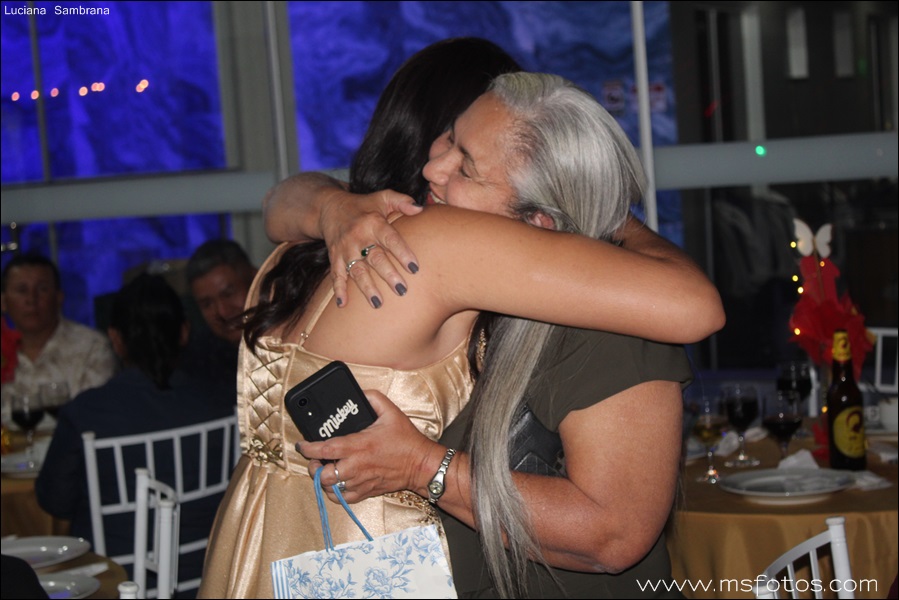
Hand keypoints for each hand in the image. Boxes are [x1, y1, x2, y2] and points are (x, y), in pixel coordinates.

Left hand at [297, 390, 442, 503]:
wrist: (420, 464)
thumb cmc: (405, 439)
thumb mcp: (391, 411)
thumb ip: (372, 398)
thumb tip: (358, 392)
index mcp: (359, 445)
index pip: (325, 450)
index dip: (308, 448)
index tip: (302, 444)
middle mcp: (356, 466)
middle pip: (323, 475)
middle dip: (313, 467)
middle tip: (315, 458)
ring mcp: (360, 481)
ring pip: (330, 488)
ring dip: (323, 480)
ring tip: (325, 469)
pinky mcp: (365, 492)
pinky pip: (342, 499)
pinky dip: (335, 492)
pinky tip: (337, 482)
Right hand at [319, 189, 422, 308]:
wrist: (330, 208)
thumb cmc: (365, 205)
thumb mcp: (383, 197)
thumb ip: (402, 201)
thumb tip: (420, 209)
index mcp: (373, 222)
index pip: (390, 238)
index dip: (402, 252)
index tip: (414, 267)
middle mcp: (358, 237)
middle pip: (375, 258)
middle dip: (388, 275)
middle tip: (402, 290)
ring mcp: (345, 249)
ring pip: (357, 270)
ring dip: (366, 287)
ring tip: (377, 303)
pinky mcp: (334, 257)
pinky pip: (336, 275)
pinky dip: (338, 289)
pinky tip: (342, 304)